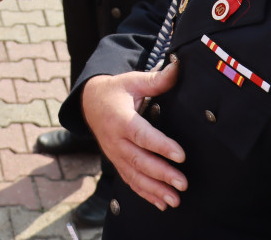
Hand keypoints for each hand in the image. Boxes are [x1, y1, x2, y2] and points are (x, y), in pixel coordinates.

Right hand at [82, 64, 187, 210]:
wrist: (88, 102)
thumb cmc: (115, 91)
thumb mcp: (132, 81)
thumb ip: (156, 79)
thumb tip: (178, 67)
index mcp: (120, 119)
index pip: (141, 135)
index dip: (160, 146)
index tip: (180, 155)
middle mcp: (115, 139)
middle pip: (138, 160)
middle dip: (161, 174)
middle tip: (182, 183)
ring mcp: (114, 153)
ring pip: (134, 175)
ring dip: (154, 189)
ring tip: (175, 200)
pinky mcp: (116, 161)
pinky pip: (129, 180)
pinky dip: (144, 193)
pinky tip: (161, 204)